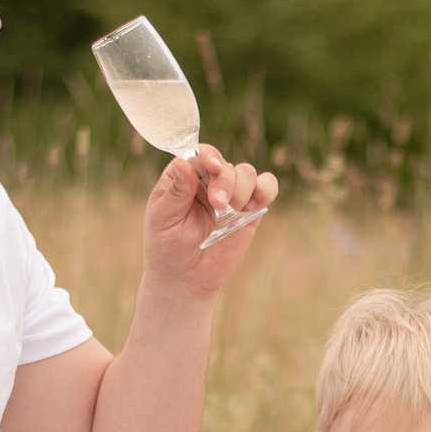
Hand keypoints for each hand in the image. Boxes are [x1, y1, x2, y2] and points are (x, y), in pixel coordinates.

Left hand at [143, 142, 277, 292]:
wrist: (186, 277)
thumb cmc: (167, 246)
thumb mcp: (164, 219)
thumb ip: (176, 192)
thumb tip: (183, 162)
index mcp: (184, 177)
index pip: (198, 154)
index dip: (208, 155)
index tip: (211, 166)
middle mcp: (208, 180)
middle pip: (224, 164)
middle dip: (225, 180)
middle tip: (219, 204)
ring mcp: (231, 194)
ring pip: (246, 173)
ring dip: (242, 188)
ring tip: (231, 210)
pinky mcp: (249, 210)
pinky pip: (266, 188)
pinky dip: (266, 189)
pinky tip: (252, 207)